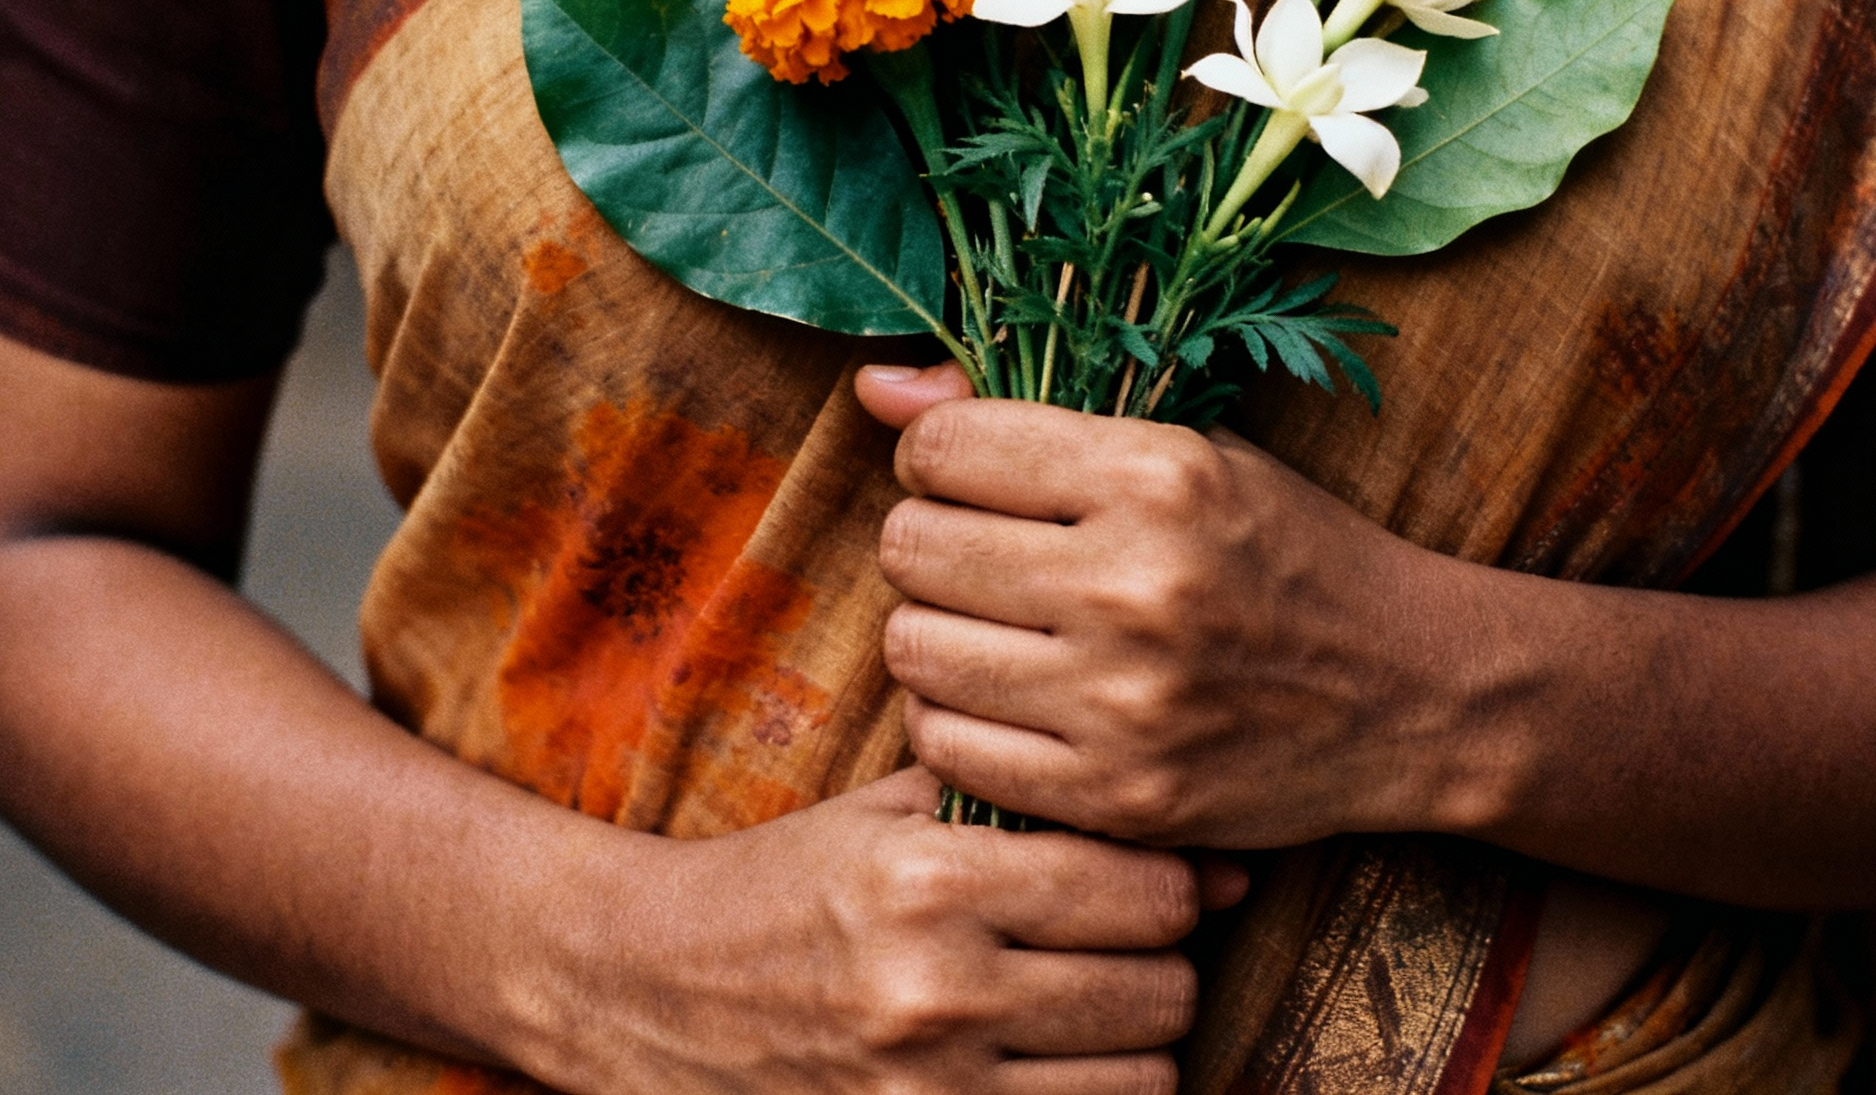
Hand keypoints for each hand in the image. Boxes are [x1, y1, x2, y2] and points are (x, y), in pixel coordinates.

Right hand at [518, 768, 1227, 1094]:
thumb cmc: (794, 880)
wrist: (650, 987)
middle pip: (1160, 992)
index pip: (1146, 893)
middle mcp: (935, 990)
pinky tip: (1047, 1063)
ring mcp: (927, 1091)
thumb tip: (1225, 868)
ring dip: (1132, 1045)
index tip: (1142, 884)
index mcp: (930, 878)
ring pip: (1142, 1083)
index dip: (1167, 885)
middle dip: (1158, 964)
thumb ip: (1047, 815)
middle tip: (1117, 948)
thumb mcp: (899, 809)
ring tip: (1086, 1009)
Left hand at [853, 369, 1460, 847]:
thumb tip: (873, 388)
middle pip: (912, 548)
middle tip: (981, 556)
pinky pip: (946, 748)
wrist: (1410, 690)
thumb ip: (1023, 414)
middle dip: (929, 542)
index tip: (973, 479)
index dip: (938, 461)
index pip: (943, 451)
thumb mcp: (1184, 450)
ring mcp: (1124, 700)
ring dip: (936, 631)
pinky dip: (957, 718)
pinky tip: (1010, 697)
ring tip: (993, 625)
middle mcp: (1135, 582)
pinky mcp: (1119, 794)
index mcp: (1157, 473)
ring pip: (914, 649)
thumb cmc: (1285, 551)